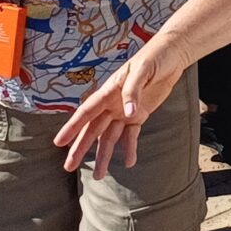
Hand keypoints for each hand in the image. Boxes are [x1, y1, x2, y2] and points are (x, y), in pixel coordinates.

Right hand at [54, 33, 192, 177]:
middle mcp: (113, 103)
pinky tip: (128, 162)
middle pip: (93, 129)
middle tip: (68, 167)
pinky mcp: (140, 114)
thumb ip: (133, 91)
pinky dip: (129, 148)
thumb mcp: (142, 70)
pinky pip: (130, 135)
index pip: (86, 112)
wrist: (172, 54)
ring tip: (99, 176)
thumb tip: (127, 115)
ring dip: (104, 155)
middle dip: (81, 148)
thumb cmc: (154, 57)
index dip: (72, 127)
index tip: (59, 143)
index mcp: (109, 91)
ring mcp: (125, 110)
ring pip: (109, 137)